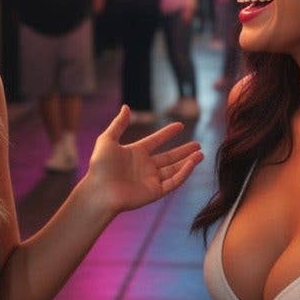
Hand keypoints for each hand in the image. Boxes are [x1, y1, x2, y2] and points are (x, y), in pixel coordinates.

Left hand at [81, 103, 202, 214]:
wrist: (98, 192)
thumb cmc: (100, 167)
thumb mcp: (107, 140)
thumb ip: (118, 124)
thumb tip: (126, 107)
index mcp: (135, 153)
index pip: (155, 141)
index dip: (167, 133)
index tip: (179, 125)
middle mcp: (145, 167)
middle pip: (169, 157)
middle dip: (183, 151)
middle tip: (198, 145)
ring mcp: (150, 180)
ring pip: (174, 170)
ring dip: (188, 162)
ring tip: (201, 154)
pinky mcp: (154, 192)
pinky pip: (173, 182)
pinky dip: (184, 173)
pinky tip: (192, 163)